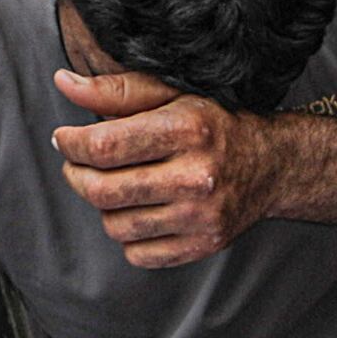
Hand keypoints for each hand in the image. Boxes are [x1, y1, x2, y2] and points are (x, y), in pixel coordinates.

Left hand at [52, 62, 281, 264]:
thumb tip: (64, 84)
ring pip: (115, 226)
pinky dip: (129, 235)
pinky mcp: (204, 245)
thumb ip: (117, 91)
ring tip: (116, 186)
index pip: (103, 146)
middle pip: (103, 190)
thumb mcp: (171, 94)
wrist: (272, 165)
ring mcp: (201, 217)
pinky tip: (140, 211)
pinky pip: (138, 254)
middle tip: (78, 165)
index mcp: (187, 130)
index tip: (65, 138)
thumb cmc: (214, 124)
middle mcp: (197, 176)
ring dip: (105, 206)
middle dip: (77, 176)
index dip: (71, 143)